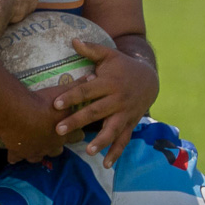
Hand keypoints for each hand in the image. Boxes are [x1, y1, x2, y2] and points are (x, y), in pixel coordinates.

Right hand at [0, 87, 70, 163]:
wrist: (17, 112)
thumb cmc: (42, 102)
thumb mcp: (62, 91)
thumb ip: (77, 86)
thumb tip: (92, 77)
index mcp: (63, 132)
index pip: (77, 136)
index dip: (76, 132)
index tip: (75, 128)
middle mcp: (50, 145)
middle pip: (58, 150)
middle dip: (56, 145)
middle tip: (52, 136)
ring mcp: (33, 151)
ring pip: (38, 157)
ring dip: (37, 152)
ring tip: (33, 146)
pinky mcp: (17, 152)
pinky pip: (15, 158)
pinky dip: (14, 157)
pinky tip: (13, 156)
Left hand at [51, 39, 158, 165]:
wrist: (149, 79)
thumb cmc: (122, 66)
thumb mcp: (109, 55)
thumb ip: (91, 49)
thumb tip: (72, 40)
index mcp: (109, 83)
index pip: (87, 91)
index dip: (71, 97)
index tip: (56, 104)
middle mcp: (117, 100)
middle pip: (95, 112)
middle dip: (77, 121)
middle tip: (59, 130)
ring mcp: (125, 114)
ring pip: (112, 129)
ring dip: (101, 141)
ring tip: (88, 151)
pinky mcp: (130, 124)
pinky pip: (124, 141)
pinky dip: (116, 153)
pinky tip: (106, 164)